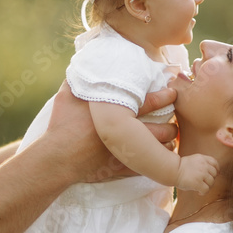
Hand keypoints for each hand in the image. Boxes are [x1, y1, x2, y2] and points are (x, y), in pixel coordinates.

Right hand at [45, 83, 176, 182]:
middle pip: (161, 128)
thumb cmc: (61, 125)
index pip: (151, 102)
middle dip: (172, 123)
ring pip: (158, 148)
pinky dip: (156, 161)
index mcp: (117, 112)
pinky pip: (147, 167)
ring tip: (169, 136)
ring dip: (166, 142)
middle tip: (175, 118)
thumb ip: (80, 80)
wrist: (57, 158)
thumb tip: (85, 64)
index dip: (165, 96)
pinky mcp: (122, 168)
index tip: (173, 92)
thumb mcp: (67, 96)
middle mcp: (126, 132)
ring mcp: (126, 152)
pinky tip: (159, 156)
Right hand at [175, 153, 218, 193]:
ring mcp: (201, 174)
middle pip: (214, 174)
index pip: (215, 163)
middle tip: (204, 183)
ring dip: (207, 186)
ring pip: (212, 182)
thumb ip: (202, 164)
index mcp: (202, 158)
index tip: (213, 174)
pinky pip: (206, 189)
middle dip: (211, 179)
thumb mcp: (193, 160)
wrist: (172, 170)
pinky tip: (199, 192)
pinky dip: (203, 192)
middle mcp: (203, 165)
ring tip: (201, 188)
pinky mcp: (198, 182)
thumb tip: (211, 174)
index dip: (216, 170)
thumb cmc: (179, 167)